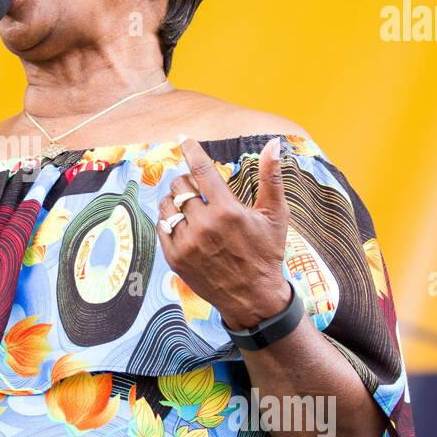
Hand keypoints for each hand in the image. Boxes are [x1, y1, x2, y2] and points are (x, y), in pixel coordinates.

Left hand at [156, 137, 291, 328]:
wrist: (253, 297)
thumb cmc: (267, 253)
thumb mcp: (275, 215)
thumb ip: (272, 177)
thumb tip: (274, 143)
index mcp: (228, 211)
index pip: (201, 169)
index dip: (191, 150)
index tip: (183, 138)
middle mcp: (204, 226)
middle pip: (180, 186)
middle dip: (187, 182)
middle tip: (198, 189)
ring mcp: (187, 243)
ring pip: (167, 205)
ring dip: (175, 200)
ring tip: (189, 206)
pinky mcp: (175, 258)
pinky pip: (160, 226)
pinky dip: (168, 219)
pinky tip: (182, 223)